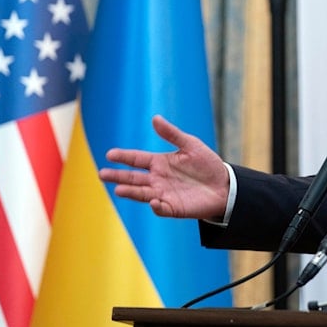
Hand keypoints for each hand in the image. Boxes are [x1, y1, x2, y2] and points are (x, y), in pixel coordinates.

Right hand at [97, 115, 229, 219]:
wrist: (224, 185)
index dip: (123, 157)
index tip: (110, 154)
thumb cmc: (207, 164)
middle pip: (133, 178)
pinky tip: (153, 200)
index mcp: (159, 162)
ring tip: (118, 190)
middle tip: (102, 174)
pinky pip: (161, 207)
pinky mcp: (173, 207)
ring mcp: (163, 194)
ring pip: (142, 193)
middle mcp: (157, 179)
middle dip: (118, 176)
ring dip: (130, 192)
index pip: (136, 159)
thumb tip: (155, 118)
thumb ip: (172, 134)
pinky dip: (156, 206)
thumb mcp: (191, 145)